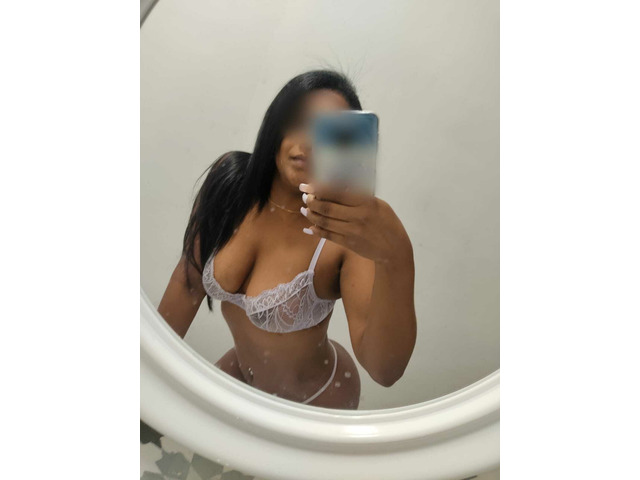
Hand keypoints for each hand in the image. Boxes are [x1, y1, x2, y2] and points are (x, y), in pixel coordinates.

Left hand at [298, 182, 412, 263]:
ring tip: (305, 210)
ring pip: (325, 222)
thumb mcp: (378, 204)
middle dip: (312, 201)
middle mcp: (358, 216)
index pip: (338, 192)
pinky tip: (309, 227)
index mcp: (366, 202)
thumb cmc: (386, 222)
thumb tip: (336, 186)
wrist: (394, 248)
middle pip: (327, 207)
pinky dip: (317, 231)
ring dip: (311, 215)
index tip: (308, 185)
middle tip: (305, 197)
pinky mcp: (349, 243)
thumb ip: (359, 196)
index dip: (320, 188)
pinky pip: (328, 235)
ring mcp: (352, 231)